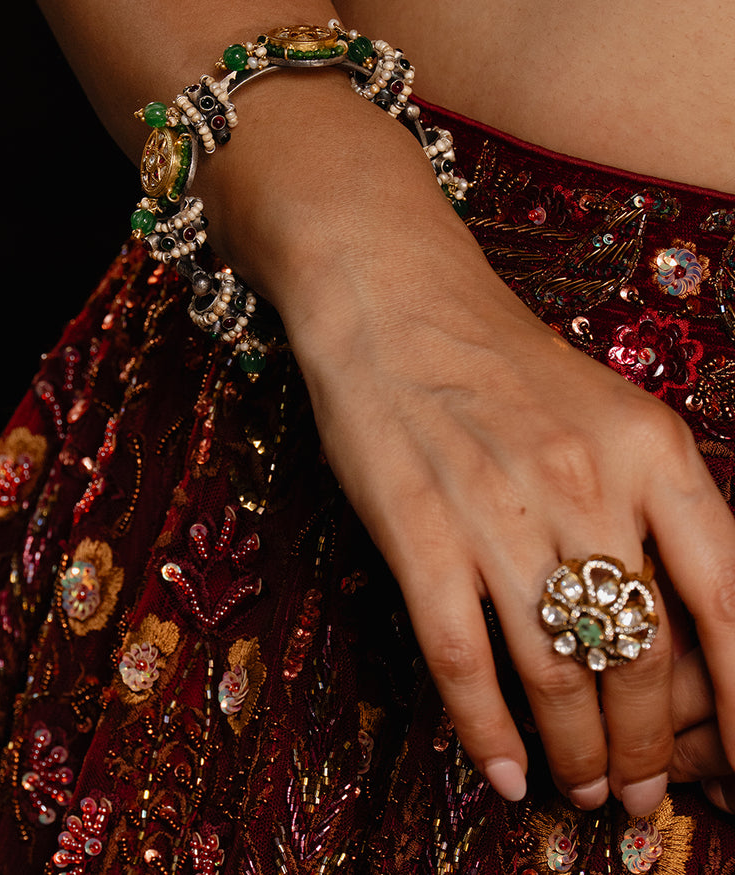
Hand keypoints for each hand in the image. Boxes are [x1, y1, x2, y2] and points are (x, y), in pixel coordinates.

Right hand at [281, 196, 734, 817]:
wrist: (395, 303)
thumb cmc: (507, 364)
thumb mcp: (612, 412)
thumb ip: (655, 508)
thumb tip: (686, 628)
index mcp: (651, 448)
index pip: (730, 601)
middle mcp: (585, 482)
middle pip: (639, 655)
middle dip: (648, 749)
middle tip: (641, 793)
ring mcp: (496, 510)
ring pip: (556, 673)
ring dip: (576, 754)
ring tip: (583, 791)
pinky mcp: (418, 531)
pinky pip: (462, 660)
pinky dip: (486, 733)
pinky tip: (504, 772)